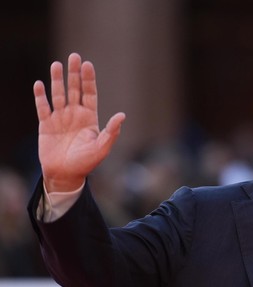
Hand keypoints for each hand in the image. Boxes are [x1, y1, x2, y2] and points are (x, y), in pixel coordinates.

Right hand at [33, 53, 124, 191]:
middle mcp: (75, 114)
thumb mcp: (102, 148)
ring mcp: (60, 118)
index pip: (89, 94)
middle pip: (75, 89)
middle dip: (74, 73)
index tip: (87, 64)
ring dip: (57, 80)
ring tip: (56, 64)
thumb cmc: (86, 162)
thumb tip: (122, 115)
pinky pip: (42, 107)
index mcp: (90, 118)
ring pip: (58, 94)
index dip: (88, 79)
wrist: (66, 174)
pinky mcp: (46, 125)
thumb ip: (111, 131)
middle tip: (74, 56)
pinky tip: (39, 84)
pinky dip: (40, 96)